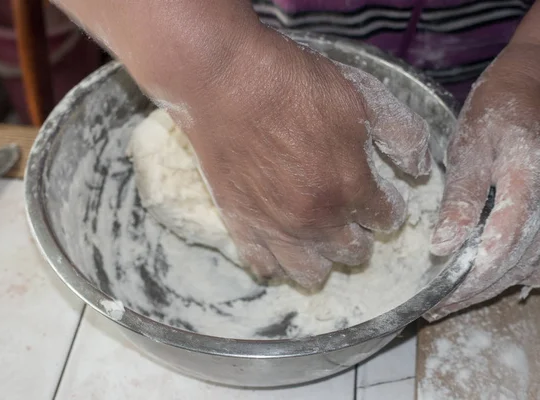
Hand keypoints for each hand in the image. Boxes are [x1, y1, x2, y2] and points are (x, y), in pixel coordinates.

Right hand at [165, 29, 430, 288]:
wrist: (227, 82)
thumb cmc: (294, 85)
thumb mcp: (363, 95)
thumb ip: (402, 133)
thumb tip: (420, 169)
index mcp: (351, 187)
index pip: (384, 219)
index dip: (389, 210)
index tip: (383, 200)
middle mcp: (316, 219)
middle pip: (351, 252)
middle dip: (359, 239)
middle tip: (352, 219)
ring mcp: (275, 227)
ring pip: (308, 272)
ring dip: (322, 262)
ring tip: (318, 241)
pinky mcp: (239, 223)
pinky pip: (260, 264)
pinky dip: (273, 265)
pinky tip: (277, 252)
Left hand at [429, 42, 539, 319]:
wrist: (533, 89)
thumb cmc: (496, 114)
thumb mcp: (471, 148)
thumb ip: (462, 198)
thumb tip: (443, 245)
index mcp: (526, 185)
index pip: (500, 246)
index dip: (471, 278)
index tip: (441, 300)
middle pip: (514, 263)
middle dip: (476, 291)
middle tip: (438, 310)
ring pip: (527, 264)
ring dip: (491, 287)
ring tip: (453, 303)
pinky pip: (537, 253)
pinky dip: (511, 273)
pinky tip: (487, 283)